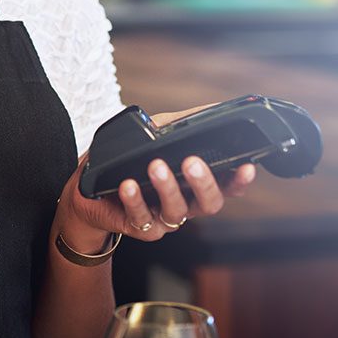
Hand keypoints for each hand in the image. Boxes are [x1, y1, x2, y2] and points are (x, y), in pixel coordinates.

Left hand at [54, 105, 256, 247]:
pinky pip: (140, 217)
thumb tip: (212, 109)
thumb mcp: (158, 134)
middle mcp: (185, 204)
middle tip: (192, 162)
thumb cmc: (131, 160)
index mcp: (194, 185)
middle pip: (209, 203)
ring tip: (155, 166)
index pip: (226, 186)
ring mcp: (163, 219)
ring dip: (167, 187)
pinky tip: (128, 184)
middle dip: (203, 183)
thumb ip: (184, 123)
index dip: (239, 180)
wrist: (90, 190)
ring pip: (176, 210)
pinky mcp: (139, 227)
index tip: (247, 166)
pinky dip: (135, 199)